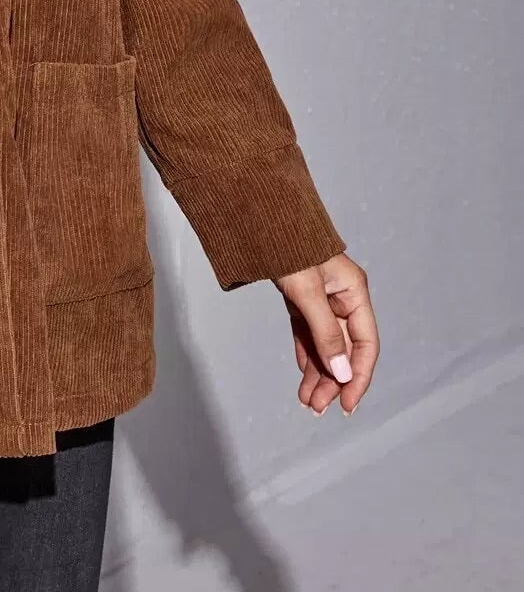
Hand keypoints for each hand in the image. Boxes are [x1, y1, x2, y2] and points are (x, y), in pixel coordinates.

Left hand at [275, 251, 377, 415]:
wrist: (258, 217)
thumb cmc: (287, 245)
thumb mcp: (307, 291)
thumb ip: (325, 333)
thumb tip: (342, 373)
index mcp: (353, 292)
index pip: (365, 344)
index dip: (358, 377)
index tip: (346, 404)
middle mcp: (342, 297)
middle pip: (344, 348)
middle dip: (332, 379)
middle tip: (315, 407)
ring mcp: (321, 297)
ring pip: (325, 344)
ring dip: (317, 372)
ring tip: (306, 400)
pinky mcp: (301, 297)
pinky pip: (308, 332)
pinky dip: (306, 353)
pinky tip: (302, 374)